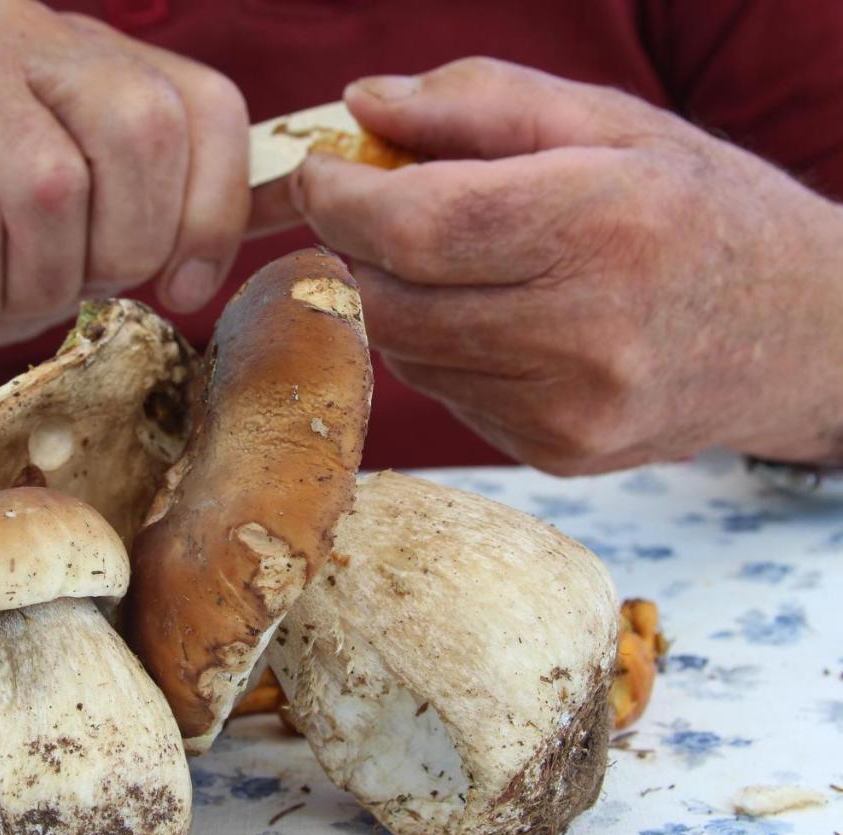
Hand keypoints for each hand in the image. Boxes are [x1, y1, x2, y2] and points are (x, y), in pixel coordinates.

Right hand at [0, 0, 247, 381]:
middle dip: (120, 249)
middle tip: (72, 291)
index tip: (179, 285)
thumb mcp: (98, 230)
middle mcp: (17, 32)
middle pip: (134, 133)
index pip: (203, 104)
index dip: (213, 211)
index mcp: (89, 52)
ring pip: (47, 189)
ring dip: (33, 284)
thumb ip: (178, 203)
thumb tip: (303, 201)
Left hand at [291, 57, 842, 473]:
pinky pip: (443, 392)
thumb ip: (476, 102)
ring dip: (393, 297)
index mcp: (604, 225)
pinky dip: (437, 345)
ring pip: (404, 352)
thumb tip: (358, 106)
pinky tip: (492, 315)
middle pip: (391, 300)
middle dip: (351, 247)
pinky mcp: (555, 452)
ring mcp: (568, 409)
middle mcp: (586, 334)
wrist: (797, 332)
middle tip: (365, 207)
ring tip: (446, 257)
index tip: (320, 170)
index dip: (340, 198)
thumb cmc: (698, 209)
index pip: (418, 226)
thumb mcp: (609, 121)